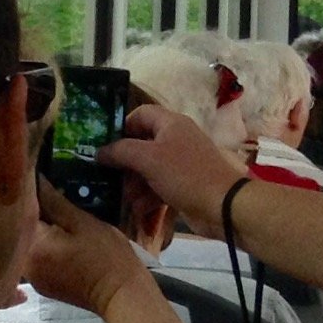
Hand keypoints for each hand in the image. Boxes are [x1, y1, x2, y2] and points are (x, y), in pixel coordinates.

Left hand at [28, 180, 153, 318]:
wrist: (122, 295)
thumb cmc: (107, 257)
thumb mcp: (83, 222)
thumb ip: (54, 201)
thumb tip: (34, 180)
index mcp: (31, 245)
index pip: (19, 211)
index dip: (30, 194)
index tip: (38, 179)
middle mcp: (23, 263)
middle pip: (21, 229)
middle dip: (33, 212)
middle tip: (50, 195)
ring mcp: (32, 278)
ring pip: (29, 244)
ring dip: (39, 230)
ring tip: (57, 215)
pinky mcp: (43, 285)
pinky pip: (37, 258)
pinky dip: (45, 247)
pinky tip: (60, 238)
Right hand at [102, 105, 250, 231]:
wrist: (223, 206)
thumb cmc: (184, 174)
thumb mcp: (148, 158)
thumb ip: (120, 151)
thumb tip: (98, 151)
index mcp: (171, 124)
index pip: (140, 114)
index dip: (121, 127)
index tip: (105, 146)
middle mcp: (175, 139)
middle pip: (141, 143)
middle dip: (124, 162)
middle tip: (108, 176)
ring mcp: (180, 162)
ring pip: (147, 167)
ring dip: (133, 183)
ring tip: (124, 198)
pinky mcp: (183, 183)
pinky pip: (157, 184)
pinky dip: (146, 195)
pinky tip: (138, 209)